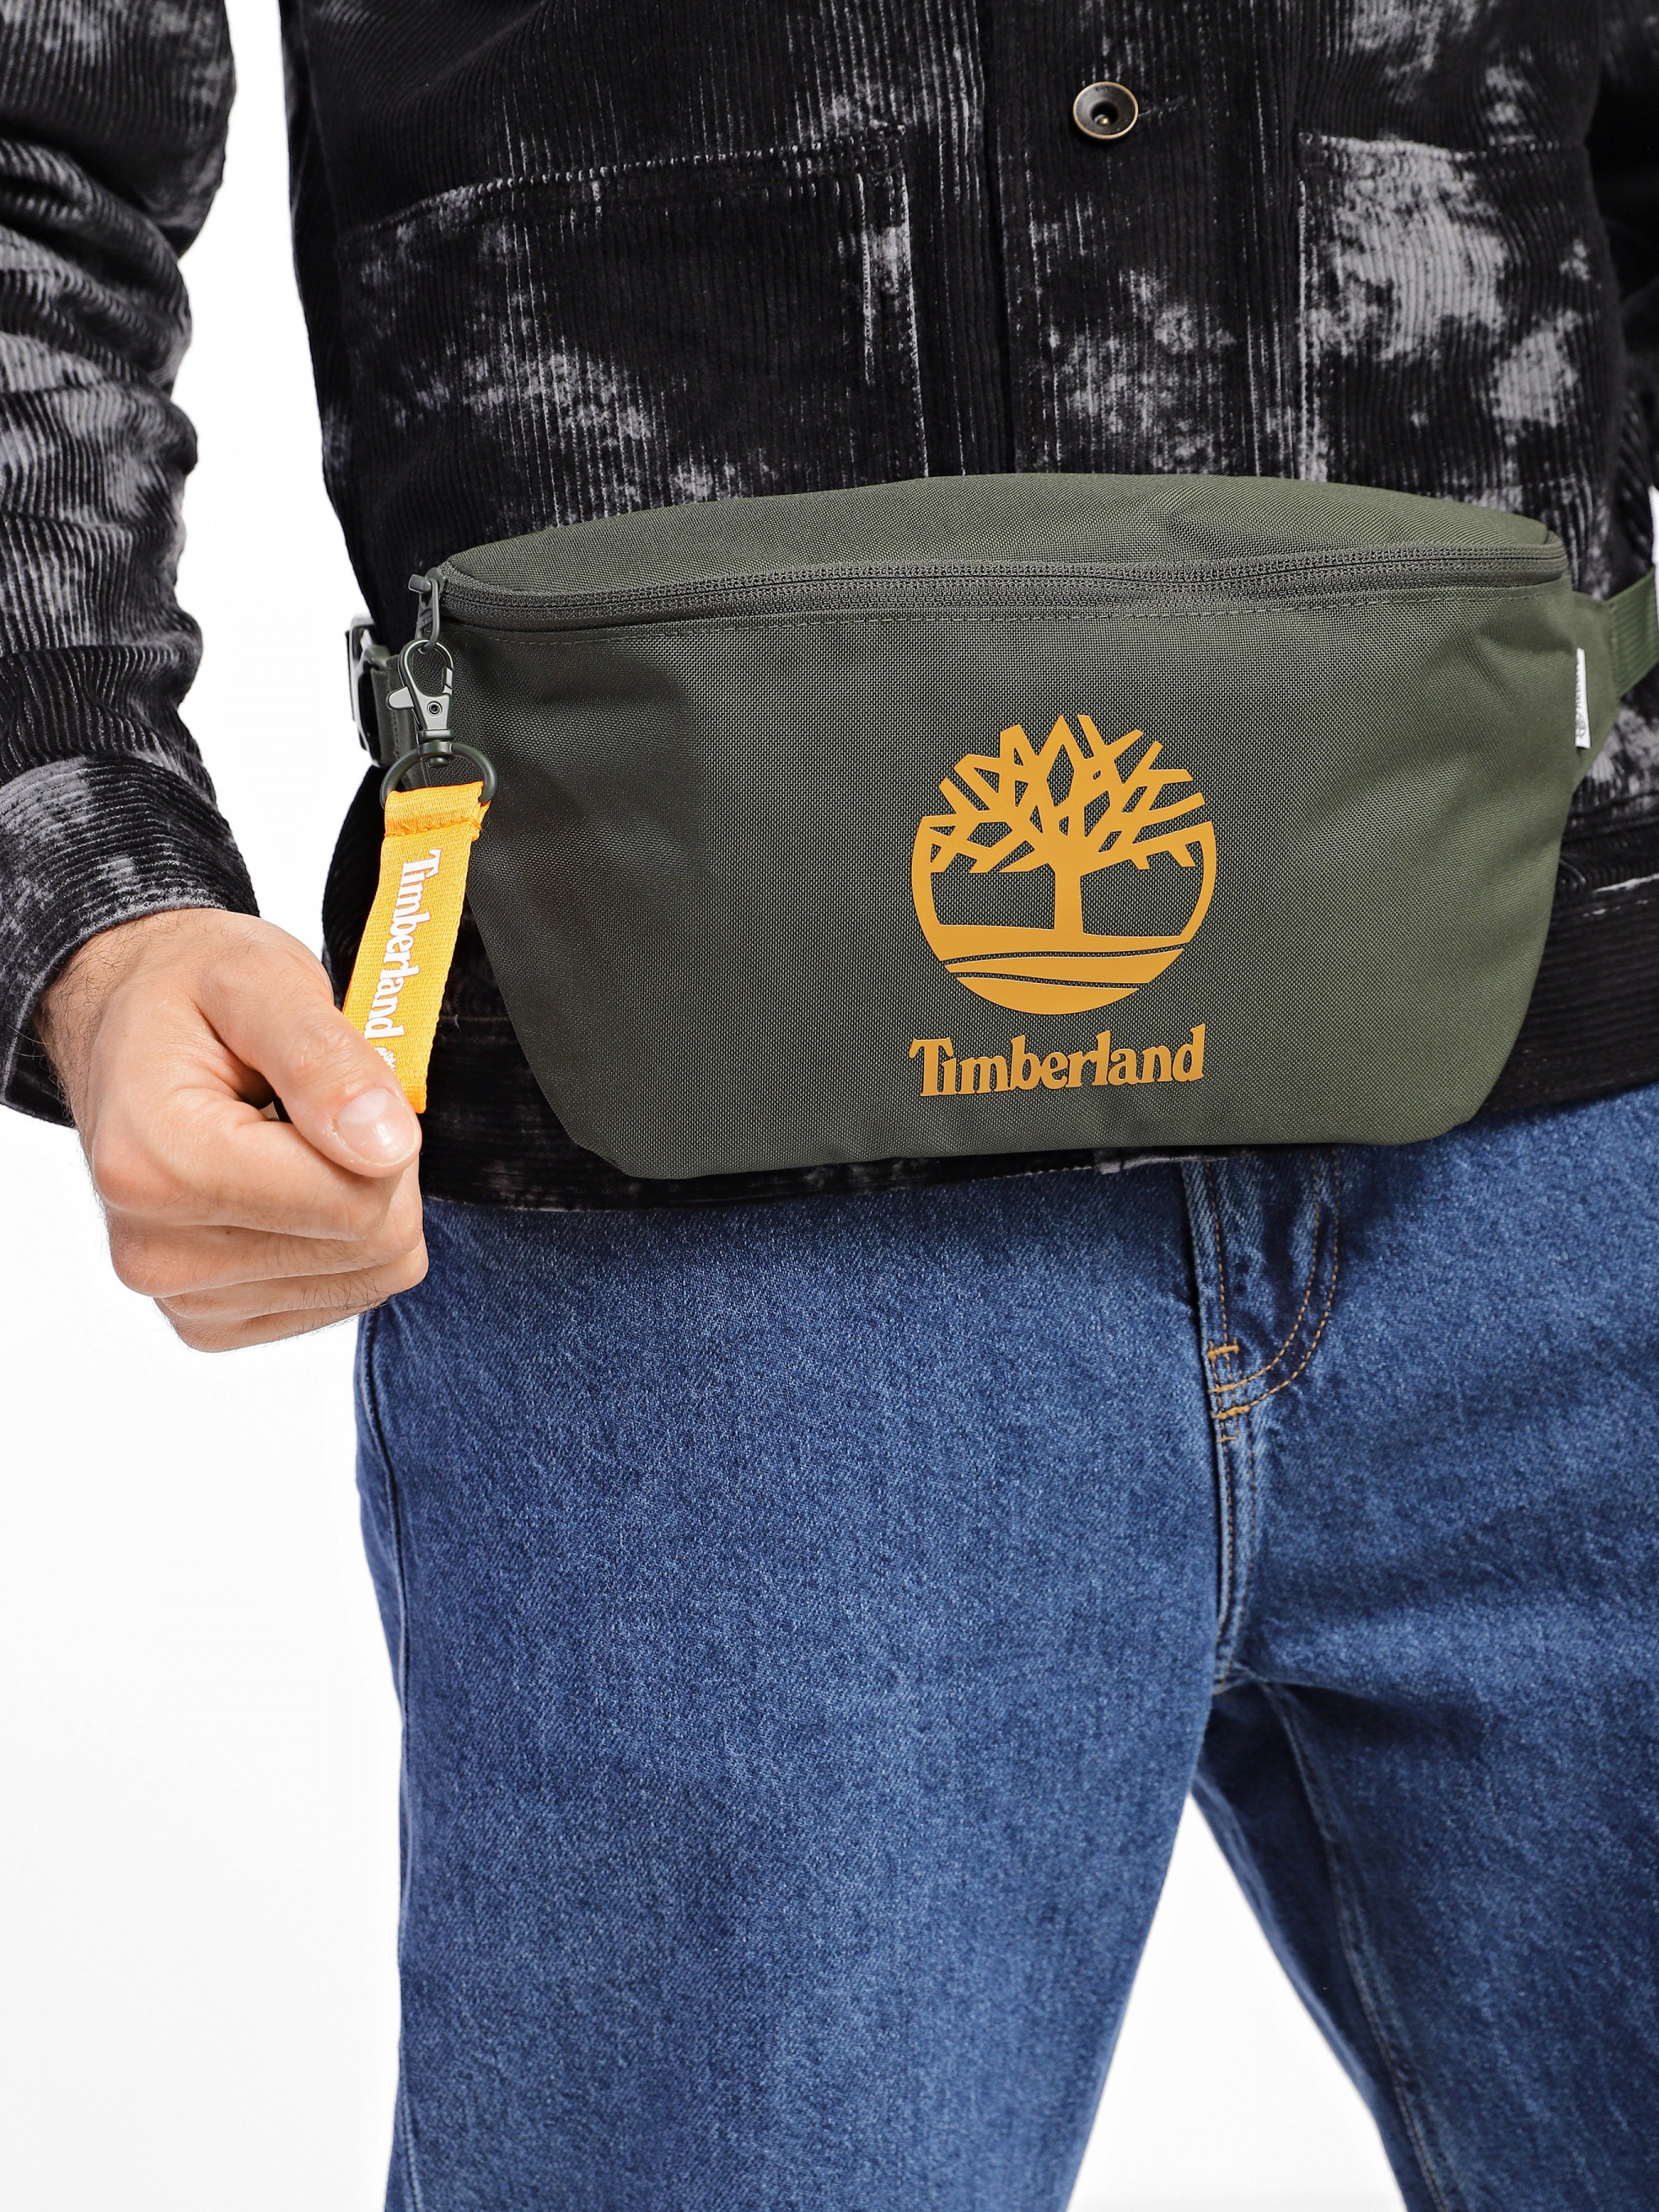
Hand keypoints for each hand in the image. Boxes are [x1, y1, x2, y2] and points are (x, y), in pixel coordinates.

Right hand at [38, 909, 425, 1351]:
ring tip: (294, 1140)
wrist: (124, 1021)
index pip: (355, 1199)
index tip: (334, 1082)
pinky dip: (338, 1238)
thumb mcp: (261, 981)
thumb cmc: (188, 994)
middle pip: (370, 1243)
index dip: (383, 1131)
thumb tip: (387, 1146)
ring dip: (361, 1198)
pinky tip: (286, 1186)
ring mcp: (183, 1298)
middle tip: (318, 1106)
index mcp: (157, 1166)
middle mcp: (156, 1252)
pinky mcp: (213, 1320)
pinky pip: (343, 1296)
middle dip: (378, 1165)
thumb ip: (325, 1061)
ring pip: (369, 1274)